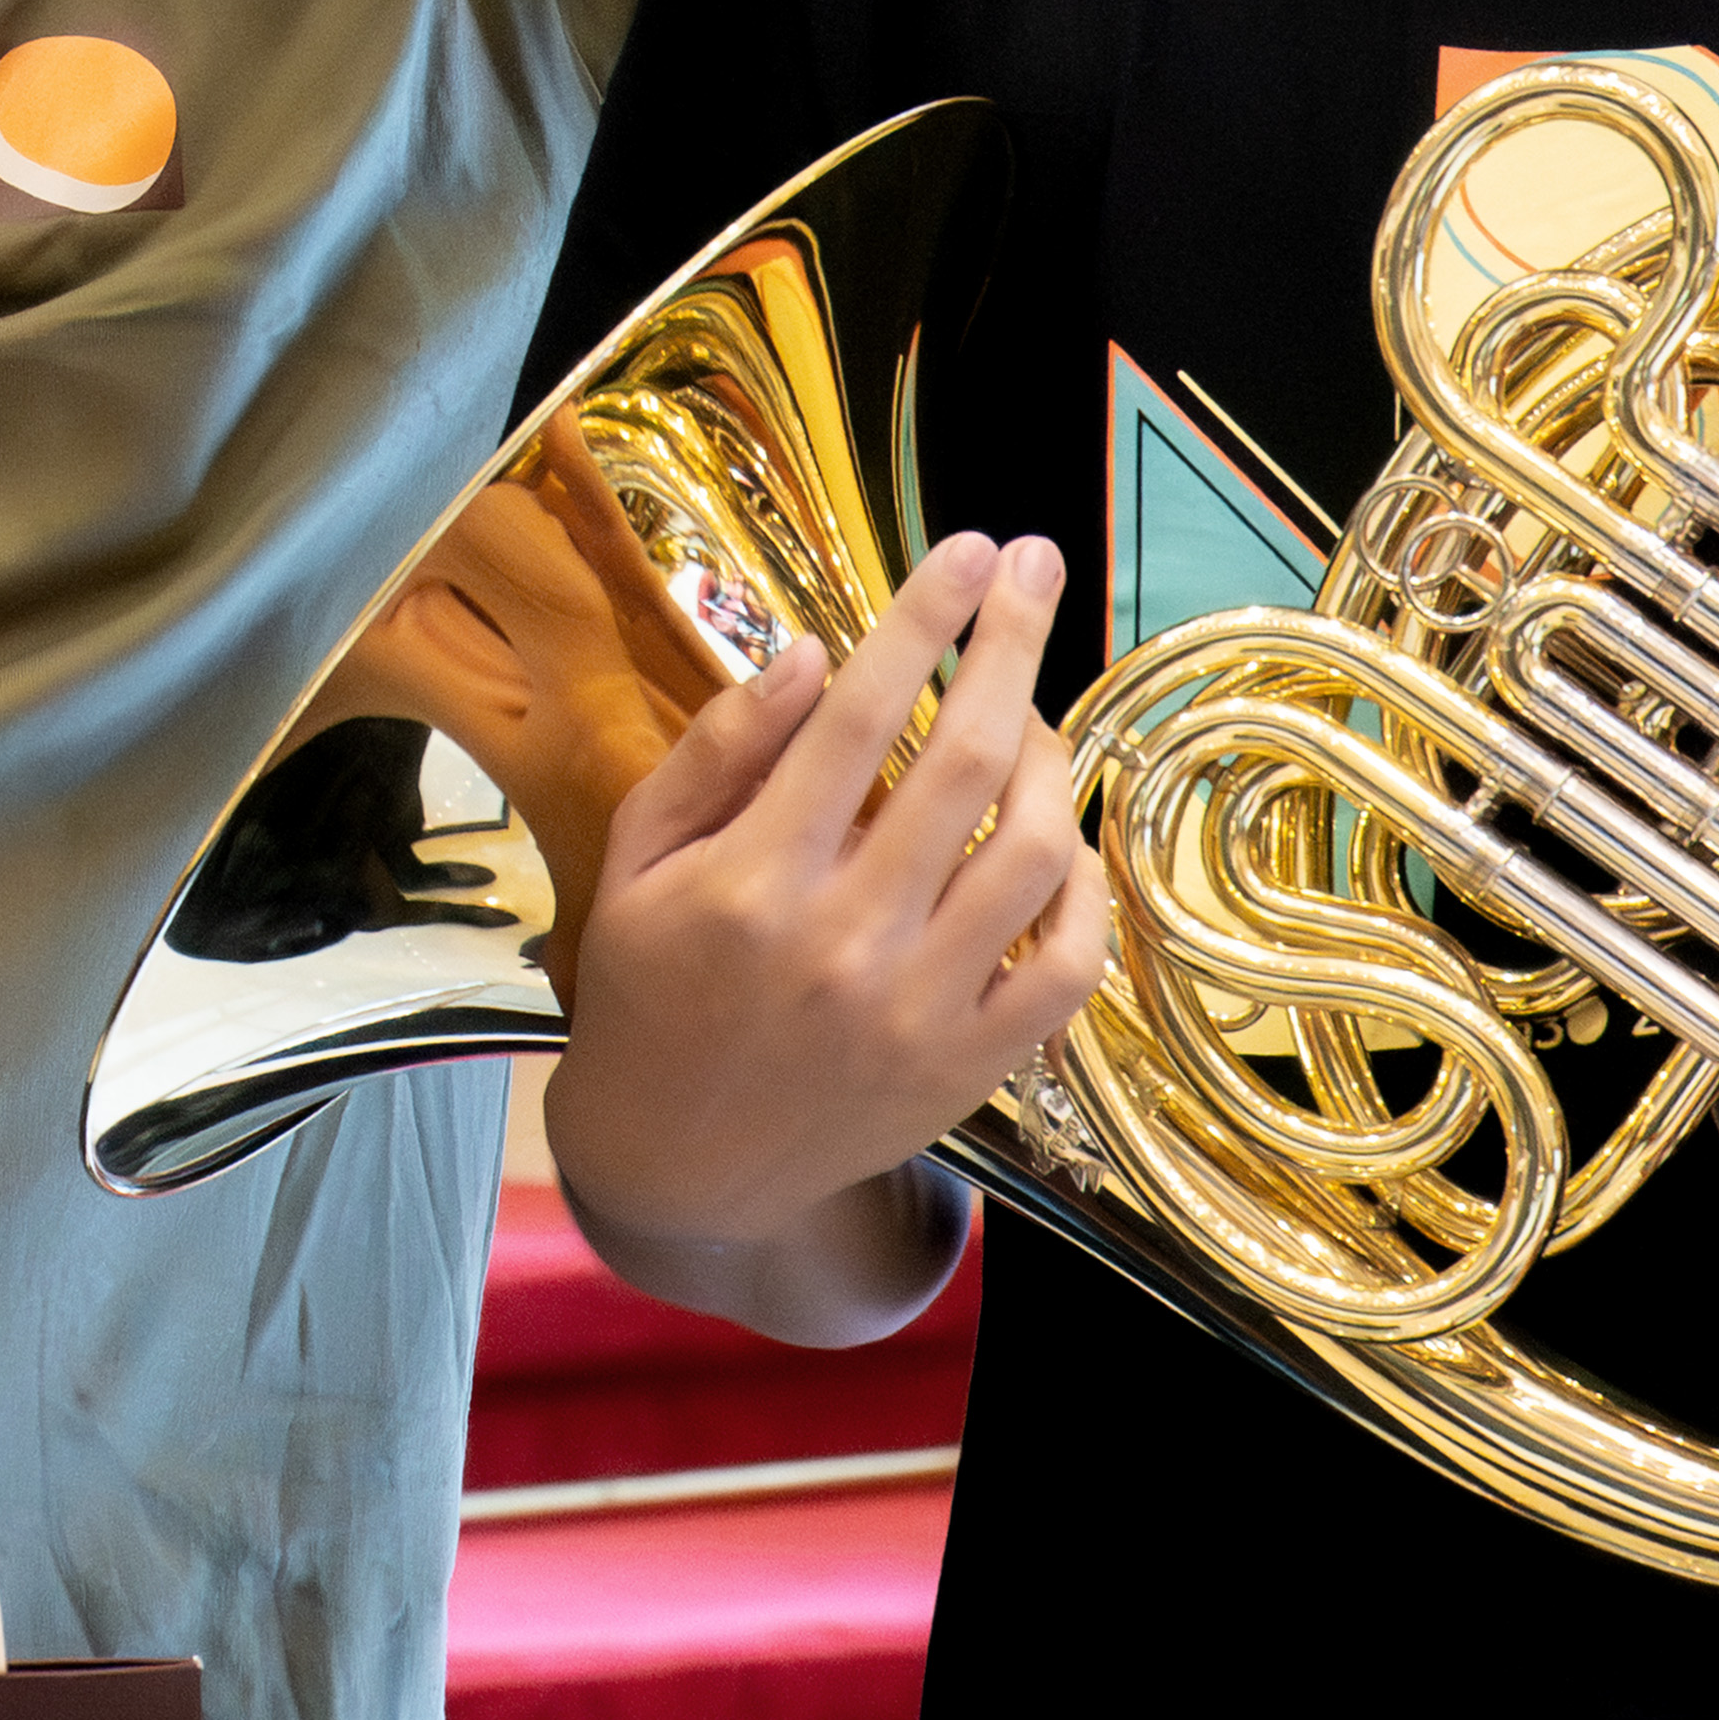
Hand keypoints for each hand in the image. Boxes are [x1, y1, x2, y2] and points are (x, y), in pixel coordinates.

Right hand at [542, 536, 1105, 1268]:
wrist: (681, 1170)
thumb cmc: (649, 991)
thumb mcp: (636, 861)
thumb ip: (716, 754)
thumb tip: (807, 655)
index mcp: (752, 882)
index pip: (859, 714)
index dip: (923, 618)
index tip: (965, 550)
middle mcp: (845, 941)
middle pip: (965, 759)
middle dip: (1011, 643)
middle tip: (1033, 566)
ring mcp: (919, 1011)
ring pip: (1032, 852)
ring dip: (1050, 755)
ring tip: (1032, 708)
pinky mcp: (969, 1066)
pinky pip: (1067, 963)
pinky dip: (1082, 888)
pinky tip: (1056, 835)